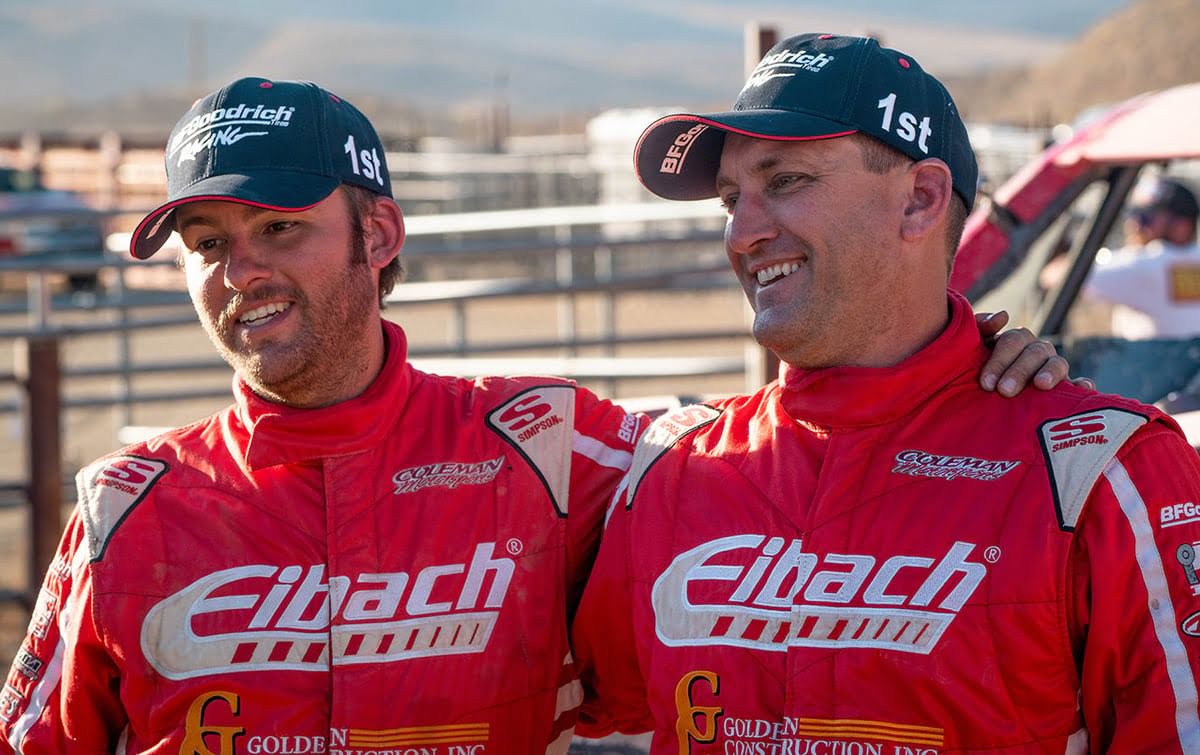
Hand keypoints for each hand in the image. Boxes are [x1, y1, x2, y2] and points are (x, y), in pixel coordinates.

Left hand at [976, 311, 1095, 396]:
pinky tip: (1081, 387)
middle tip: (1004, 391)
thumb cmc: (974, 371)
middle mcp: (1036, 352)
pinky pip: (1079, 385)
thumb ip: (980, 329)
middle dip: (1020, 371)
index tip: (986, 383)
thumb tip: (1003, 316)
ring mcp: (1053, 369)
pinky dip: (1082, 385)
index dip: (1000, 360)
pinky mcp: (1066, 389)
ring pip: (1058, 364)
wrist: (977, 397)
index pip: (1013, 341)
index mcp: (1015, 341)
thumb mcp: (971, 350)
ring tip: (1040, 385)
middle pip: (1035, 352)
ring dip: (1050, 373)